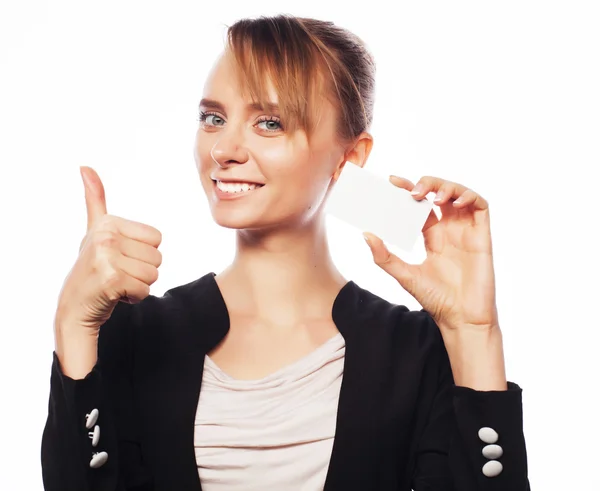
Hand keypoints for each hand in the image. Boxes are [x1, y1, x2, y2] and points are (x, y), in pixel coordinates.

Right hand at [56, 166, 162, 332]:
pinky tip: (115, 295)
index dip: (143, 253)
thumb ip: (95, 200)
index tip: (120, 257)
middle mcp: (105, 236)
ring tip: (117, 284)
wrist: (74, 307)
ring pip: (153, 274)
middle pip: (157, 257)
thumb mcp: (95, 231)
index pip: (157, 238)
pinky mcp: (111, 280)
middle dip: (142, 271)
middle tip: (118, 274)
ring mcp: (106, 258)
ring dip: (139, 285)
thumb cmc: (91, 268)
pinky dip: (134, 298)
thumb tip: (85, 167)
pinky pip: (145, 290)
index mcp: (108, 222)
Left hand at [363, 175, 498, 332]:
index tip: (392, 181)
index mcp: (431, 236)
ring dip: (447, 187)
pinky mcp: (482, 236)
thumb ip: (384, 256)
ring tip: (433, 196)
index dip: (409, 189)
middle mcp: (449, 230)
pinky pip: (481, 206)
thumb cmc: (435, 299)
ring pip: (460, 194)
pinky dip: (469, 196)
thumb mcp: (404, 275)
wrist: (460, 318)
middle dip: (428, 184)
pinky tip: (455, 202)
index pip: (420, 205)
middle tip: (413, 190)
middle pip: (440, 194)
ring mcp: (466, 231)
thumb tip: (365, 234)